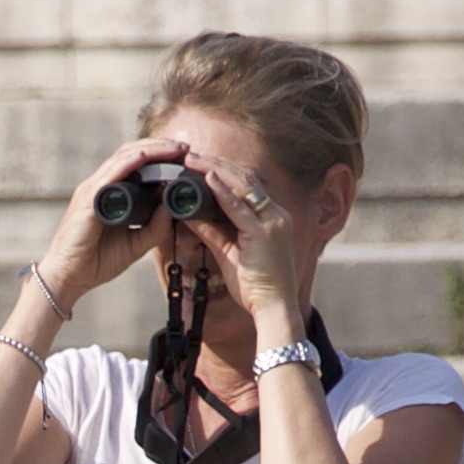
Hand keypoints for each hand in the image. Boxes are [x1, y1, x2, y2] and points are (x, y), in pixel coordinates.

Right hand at [37, 137, 202, 310]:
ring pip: (122, 159)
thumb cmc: (96, 261)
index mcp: (109, 193)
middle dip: (159, 147)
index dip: (159, 156)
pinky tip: (144, 157)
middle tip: (185, 146)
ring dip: (150, 150)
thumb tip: (173, 208)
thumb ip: (154, 228)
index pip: (135, 164)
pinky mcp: (86, 201)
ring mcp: (91, 191)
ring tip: (174, 148)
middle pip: (130, 154)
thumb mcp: (135, 244)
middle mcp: (99, 186)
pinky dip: (127, 163)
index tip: (184, 156)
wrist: (68, 278)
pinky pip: (109, 176)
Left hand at [185, 154, 306, 338]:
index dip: (221, 171)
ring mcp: (273, 222)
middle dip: (215, 164)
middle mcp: (275, 214)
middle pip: (244, 179)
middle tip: (189, 155)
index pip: (245, 185)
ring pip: (242, 186)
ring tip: (192, 160)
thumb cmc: (255, 286)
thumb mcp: (228, 253)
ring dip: (215, 170)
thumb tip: (187, 213)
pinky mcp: (265, 233)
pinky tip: (207, 178)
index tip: (198, 163)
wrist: (275, 309)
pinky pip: (240, 207)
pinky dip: (223, 191)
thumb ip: (211, 231)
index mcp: (271, 217)